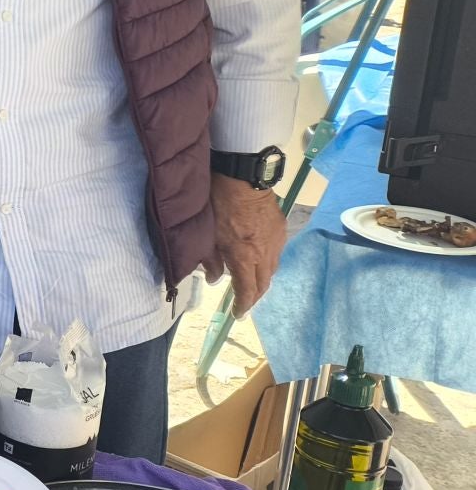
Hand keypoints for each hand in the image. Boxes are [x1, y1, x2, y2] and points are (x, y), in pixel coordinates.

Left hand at [206, 173, 286, 316]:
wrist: (242, 175)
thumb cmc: (218, 202)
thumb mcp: (207, 233)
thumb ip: (209, 259)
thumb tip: (213, 278)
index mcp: (245, 256)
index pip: (248, 290)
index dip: (243, 305)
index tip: (237, 314)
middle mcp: (265, 252)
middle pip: (264, 283)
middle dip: (254, 296)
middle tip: (244, 302)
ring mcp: (276, 240)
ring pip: (272, 269)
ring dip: (261, 279)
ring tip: (249, 282)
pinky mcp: (281, 227)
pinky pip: (276, 252)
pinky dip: (267, 261)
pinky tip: (257, 258)